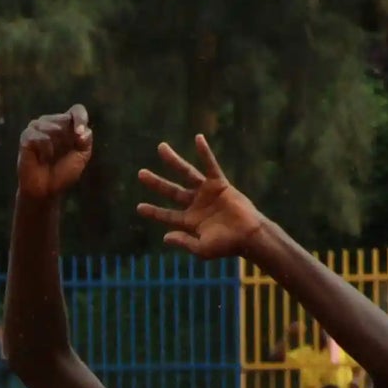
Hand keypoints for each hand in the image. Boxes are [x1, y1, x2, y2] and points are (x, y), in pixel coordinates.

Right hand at [16, 107, 93, 200]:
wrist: (46, 191)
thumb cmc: (63, 174)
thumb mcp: (81, 157)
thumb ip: (86, 141)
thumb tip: (83, 130)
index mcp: (67, 126)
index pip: (77, 110)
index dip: (81, 118)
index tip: (80, 135)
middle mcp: (52, 122)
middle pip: (64, 119)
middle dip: (67, 139)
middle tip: (61, 155)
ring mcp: (38, 127)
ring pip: (52, 126)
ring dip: (55, 146)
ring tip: (49, 158)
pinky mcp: (27, 136)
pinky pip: (40, 136)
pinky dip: (45, 150)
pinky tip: (41, 159)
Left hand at [136, 135, 263, 258]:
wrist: (248, 235)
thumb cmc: (227, 246)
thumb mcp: (202, 249)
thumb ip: (184, 242)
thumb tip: (165, 237)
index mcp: (190, 222)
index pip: (167, 215)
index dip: (154, 211)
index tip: (139, 207)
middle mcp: (196, 205)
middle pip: (171, 191)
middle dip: (156, 183)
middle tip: (140, 174)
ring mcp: (207, 193)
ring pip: (186, 173)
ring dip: (174, 161)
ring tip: (161, 148)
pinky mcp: (220, 184)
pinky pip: (210, 165)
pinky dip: (205, 152)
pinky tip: (198, 138)